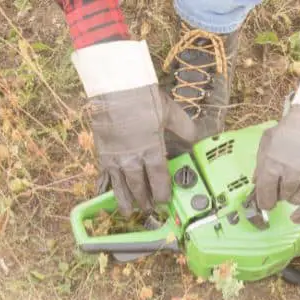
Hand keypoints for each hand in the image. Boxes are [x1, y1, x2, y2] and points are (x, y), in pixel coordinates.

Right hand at [72, 40, 198, 215]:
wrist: (114, 87)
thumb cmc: (143, 97)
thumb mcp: (170, 111)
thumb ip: (184, 128)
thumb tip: (198, 139)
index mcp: (152, 150)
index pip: (159, 179)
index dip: (162, 193)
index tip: (164, 201)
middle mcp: (133, 159)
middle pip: (139, 187)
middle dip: (144, 200)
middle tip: (149, 210)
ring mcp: (115, 157)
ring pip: (120, 186)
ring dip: (124, 200)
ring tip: (127, 212)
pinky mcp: (102, 152)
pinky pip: (103, 174)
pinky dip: (103, 186)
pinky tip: (101, 194)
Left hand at [253, 104, 299, 222]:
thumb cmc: (298, 129)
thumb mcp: (272, 138)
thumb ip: (261, 160)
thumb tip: (254, 183)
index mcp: (275, 159)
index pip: (265, 189)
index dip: (264, 198)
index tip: (266, 202)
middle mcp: (294, 171)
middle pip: (283, 195)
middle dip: (282, 193)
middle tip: (286, 186)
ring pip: (299, 199)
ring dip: (296, 196)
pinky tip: (298, 217)